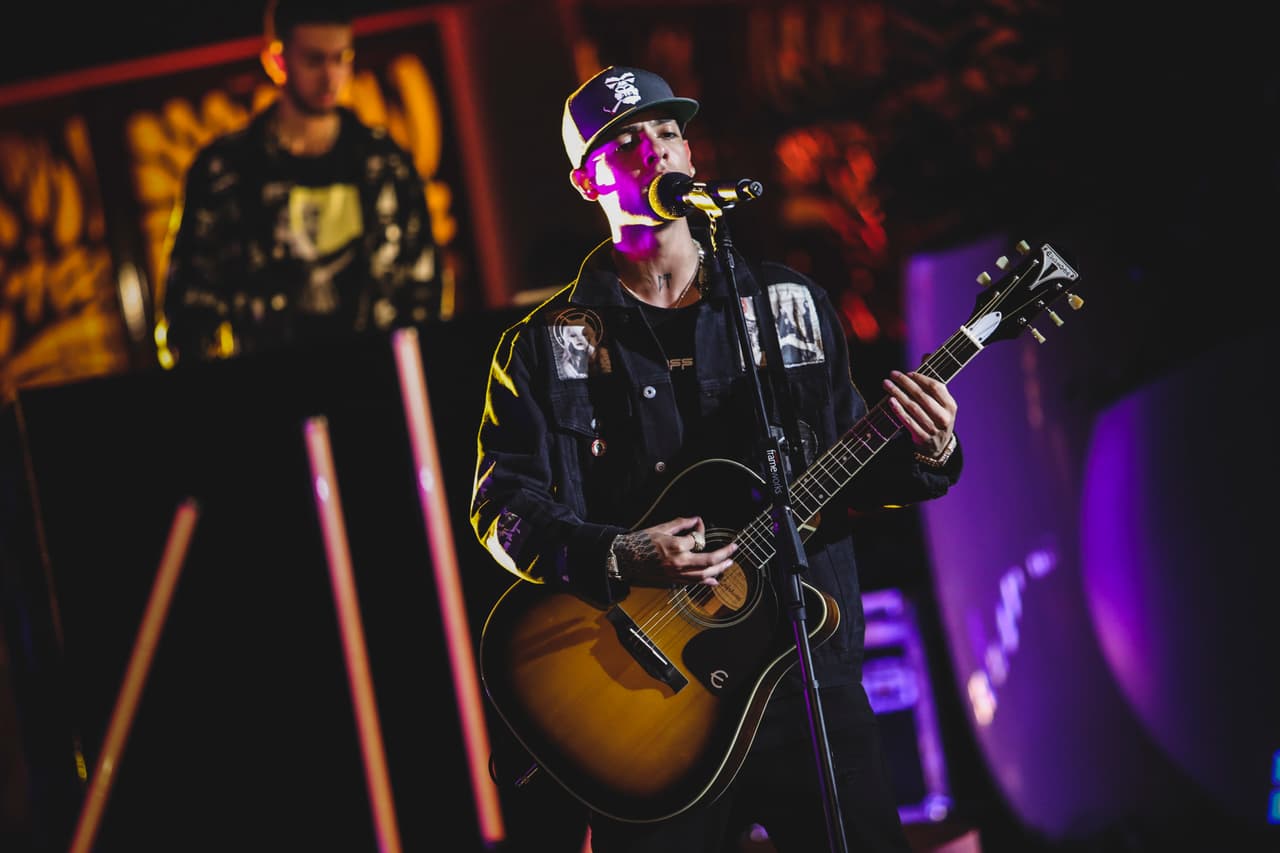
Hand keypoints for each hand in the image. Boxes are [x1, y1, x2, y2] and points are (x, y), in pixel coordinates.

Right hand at [612, 516, 736, 585]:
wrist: (625, 558)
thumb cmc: (641, 541)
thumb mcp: (661, 528)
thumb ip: (681, 523)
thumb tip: (696, 519)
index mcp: (675, 545)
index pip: (697, 538)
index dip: (701, 529)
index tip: (699, 524)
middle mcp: (679, 561)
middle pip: (708, 560)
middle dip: (724, 554)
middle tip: (734, 549)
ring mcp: (677, 573)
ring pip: (704, 574)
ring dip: (719, 568)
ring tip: (729, 563)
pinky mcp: (673, 580)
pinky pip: (694, 583)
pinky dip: (706, 582)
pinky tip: (715, 580)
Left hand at [882, 369, 956, 457]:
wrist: (938, 448)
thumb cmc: (937, 418)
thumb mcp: (941, 402)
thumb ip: (932, 380)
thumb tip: (926, 354)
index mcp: (951, 405)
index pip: (935, 387)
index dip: (920, 378)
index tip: (907, 372)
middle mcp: (944, 417)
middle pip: (922, 396)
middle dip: (905, 383)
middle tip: (892, 374)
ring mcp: (933, 429)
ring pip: (913, 408)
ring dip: (898, 394)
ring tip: (886, 384)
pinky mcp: (922, 438)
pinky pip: (908, 421)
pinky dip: (898, 410)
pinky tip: (890, 401)